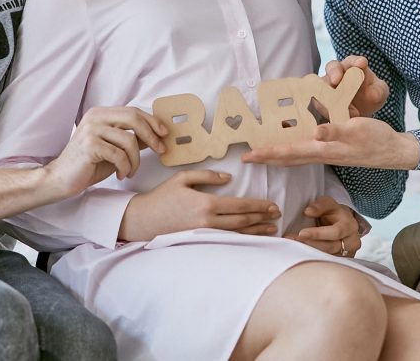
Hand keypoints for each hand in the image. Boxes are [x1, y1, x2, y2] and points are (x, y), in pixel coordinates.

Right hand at [43, 106, 167, 197]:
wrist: (60, 179)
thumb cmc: (87, 165)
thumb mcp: (113, 149)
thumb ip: (131, 139)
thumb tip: (155, 135)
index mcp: (100, 114)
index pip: (133, 111)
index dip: (152, 121)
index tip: (164, 134)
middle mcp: (95, 117)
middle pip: (134, 118)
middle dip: (152, 135)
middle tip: (160, 150)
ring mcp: (91, 129)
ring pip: (129, 140)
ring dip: (136, 160)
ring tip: (130, 171)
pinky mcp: (89, 145)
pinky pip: (119, 155)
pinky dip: (125, 167)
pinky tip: (120, 174)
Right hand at [118, 170, 280, 241]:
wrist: (143, 220)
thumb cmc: (161, 197)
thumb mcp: (182, 178)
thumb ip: (207, 176)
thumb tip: (228, 178)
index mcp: (206, 204)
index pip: (239, 205)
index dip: (258, 206)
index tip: (272, 205)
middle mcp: (208, 222)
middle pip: (242, 220)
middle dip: (262, 218)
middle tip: (277, 215)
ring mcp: (204, 235)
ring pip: (237, 233)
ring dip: (256, 231)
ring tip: (272, 229)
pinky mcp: (200, 242)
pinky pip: (226, 241)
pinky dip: (242, 240)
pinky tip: (251, 238)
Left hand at [242, 116, 419, 169]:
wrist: (394, 151)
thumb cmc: (376, 139)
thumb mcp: (356, 130)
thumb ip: (336, 131)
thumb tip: (316, 131)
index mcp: (322, 149)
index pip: (288, 153)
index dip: (266, 154)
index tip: (247, 156)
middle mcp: (321, 153)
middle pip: (287, 158)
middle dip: (265, 157)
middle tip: (246, 157)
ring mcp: (327, 153)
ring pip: (295, 155)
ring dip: (277, 154)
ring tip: (261, 152)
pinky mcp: (333, 150)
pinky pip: (306, 151)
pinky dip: (293, 149)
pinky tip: (290, 144)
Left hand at [286, 196, 361, 257]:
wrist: (344, 223)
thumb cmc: (335, 213)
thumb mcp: (328, 204)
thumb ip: (320, 205)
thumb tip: (308, 211)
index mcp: (349, 226)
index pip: (335, 232)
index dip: (318, 234)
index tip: (301, 233)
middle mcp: (352, 242)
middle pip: (330, 247)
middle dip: (310, 244)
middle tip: (293, 240)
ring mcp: (347, 254)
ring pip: (327, 256)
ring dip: (309, 252)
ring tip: (293, 246)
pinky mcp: (341, 261)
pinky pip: (326, 262)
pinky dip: (312, 258)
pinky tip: (301, 252)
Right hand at [322, 55, 388, 117]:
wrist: (360, 112)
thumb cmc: (370, 96)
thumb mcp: (379, 93)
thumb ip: (378, 91)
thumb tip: (370, 94)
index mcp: (353, 66)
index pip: (353, 61)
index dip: (356, 62)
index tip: (361, 63)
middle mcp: (336, 73)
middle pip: (332, 68)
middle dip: (335, 73)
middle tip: (336, 80)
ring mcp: (325, 86)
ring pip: (321, 85)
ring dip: (328, 95)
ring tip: (338, 108)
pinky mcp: (318, 99)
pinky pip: (316, 102)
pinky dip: (321, 109)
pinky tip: (330, 118)